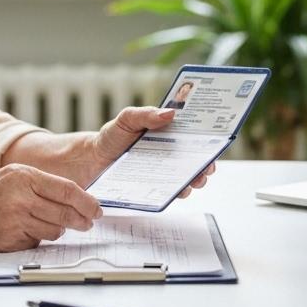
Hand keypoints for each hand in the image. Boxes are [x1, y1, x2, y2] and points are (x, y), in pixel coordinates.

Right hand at [0, 164, 102, 251]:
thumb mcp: (9, 174)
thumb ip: (38, 183)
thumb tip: (70, 196)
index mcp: (23, 178)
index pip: (67, 191)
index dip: (87, 202)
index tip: (97, 208)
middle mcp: (20, 200)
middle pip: (65, 215)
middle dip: (82, 220)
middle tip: (89, 222)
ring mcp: (13, 223)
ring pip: (53, 232)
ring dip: (59, 230)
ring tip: (57, 224)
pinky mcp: (7, 242)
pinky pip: (34, 242)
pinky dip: (37, 238)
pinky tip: (31, 230)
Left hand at [88, 107, 215, 198]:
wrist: (91, 161)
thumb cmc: (111, 137)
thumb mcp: (127, 119)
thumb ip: (146, 114)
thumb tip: (171, 113)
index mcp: (168, 135)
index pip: (194, 138)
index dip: (208, 141)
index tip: (215, 145)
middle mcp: (170, 155)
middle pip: (196, 161)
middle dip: (206, 165)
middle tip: (206, 168)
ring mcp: (163, 173)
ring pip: (188, 179)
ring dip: (195, 181)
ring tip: (193, 182)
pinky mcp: (154, 189)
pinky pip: (170, 193)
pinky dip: (177, 193)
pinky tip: (177, 192)